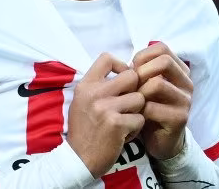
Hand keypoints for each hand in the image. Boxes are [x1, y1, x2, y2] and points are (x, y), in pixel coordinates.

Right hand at [67, 53, 145, 178]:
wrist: (78, 160)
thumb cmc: (83, 130)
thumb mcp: (82, 103)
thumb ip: (99, 87)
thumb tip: (125, 72)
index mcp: (85, 86)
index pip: (106, 58)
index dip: (121, 65)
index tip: (123, 79)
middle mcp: (94, 93)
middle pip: (131, 76)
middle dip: (135, 90)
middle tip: (129, 104)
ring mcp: (105, 108)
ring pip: (139, 99)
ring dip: (136, 112)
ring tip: (125, 122)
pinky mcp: (116, 124)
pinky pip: (140, 119)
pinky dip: (135, 129)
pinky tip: (124, 135)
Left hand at [131, 42, 192, 159]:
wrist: (160, 140)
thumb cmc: (150, 108)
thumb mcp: (146, 85)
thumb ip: (142, 70)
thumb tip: (128, 64)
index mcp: (180, 71)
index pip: (163, 48)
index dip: (143, 55)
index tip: (132, 69)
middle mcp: (187, 83)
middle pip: (164, 61)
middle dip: (142, 71)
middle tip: (131, 85)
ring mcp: (185, 101)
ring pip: (157, 84)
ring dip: (139, 92)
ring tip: (133, 102)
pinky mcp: (180, 119)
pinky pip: (152, 107)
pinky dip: (139, 110)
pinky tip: (135, 116)